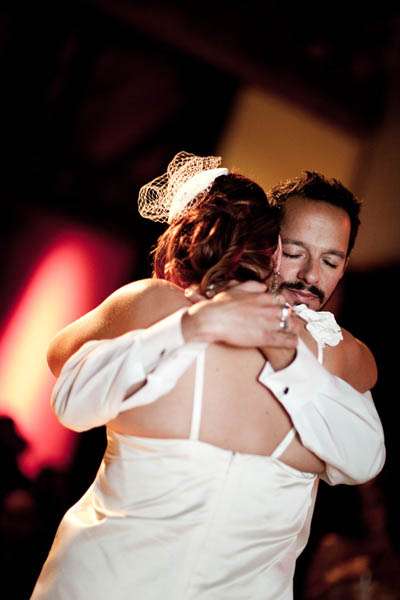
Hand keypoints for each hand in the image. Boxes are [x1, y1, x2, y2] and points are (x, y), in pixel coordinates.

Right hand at [182, 281, 297, 350]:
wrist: (212, 319)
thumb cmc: (220, 305)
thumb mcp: (236, 289)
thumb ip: (251, 286)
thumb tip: (262, 286)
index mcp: (262, 297)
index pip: (281, 300)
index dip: (281, 307)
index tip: (280, 311)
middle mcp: (268, 308)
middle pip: (287, 313)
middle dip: (288, 318)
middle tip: (286, 323)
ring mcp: (268, 323)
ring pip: (289, 325)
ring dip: (291, 329)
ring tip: (291, 333)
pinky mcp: (265, 337)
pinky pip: (284, 339)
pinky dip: (290, 341)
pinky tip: (293, 342)